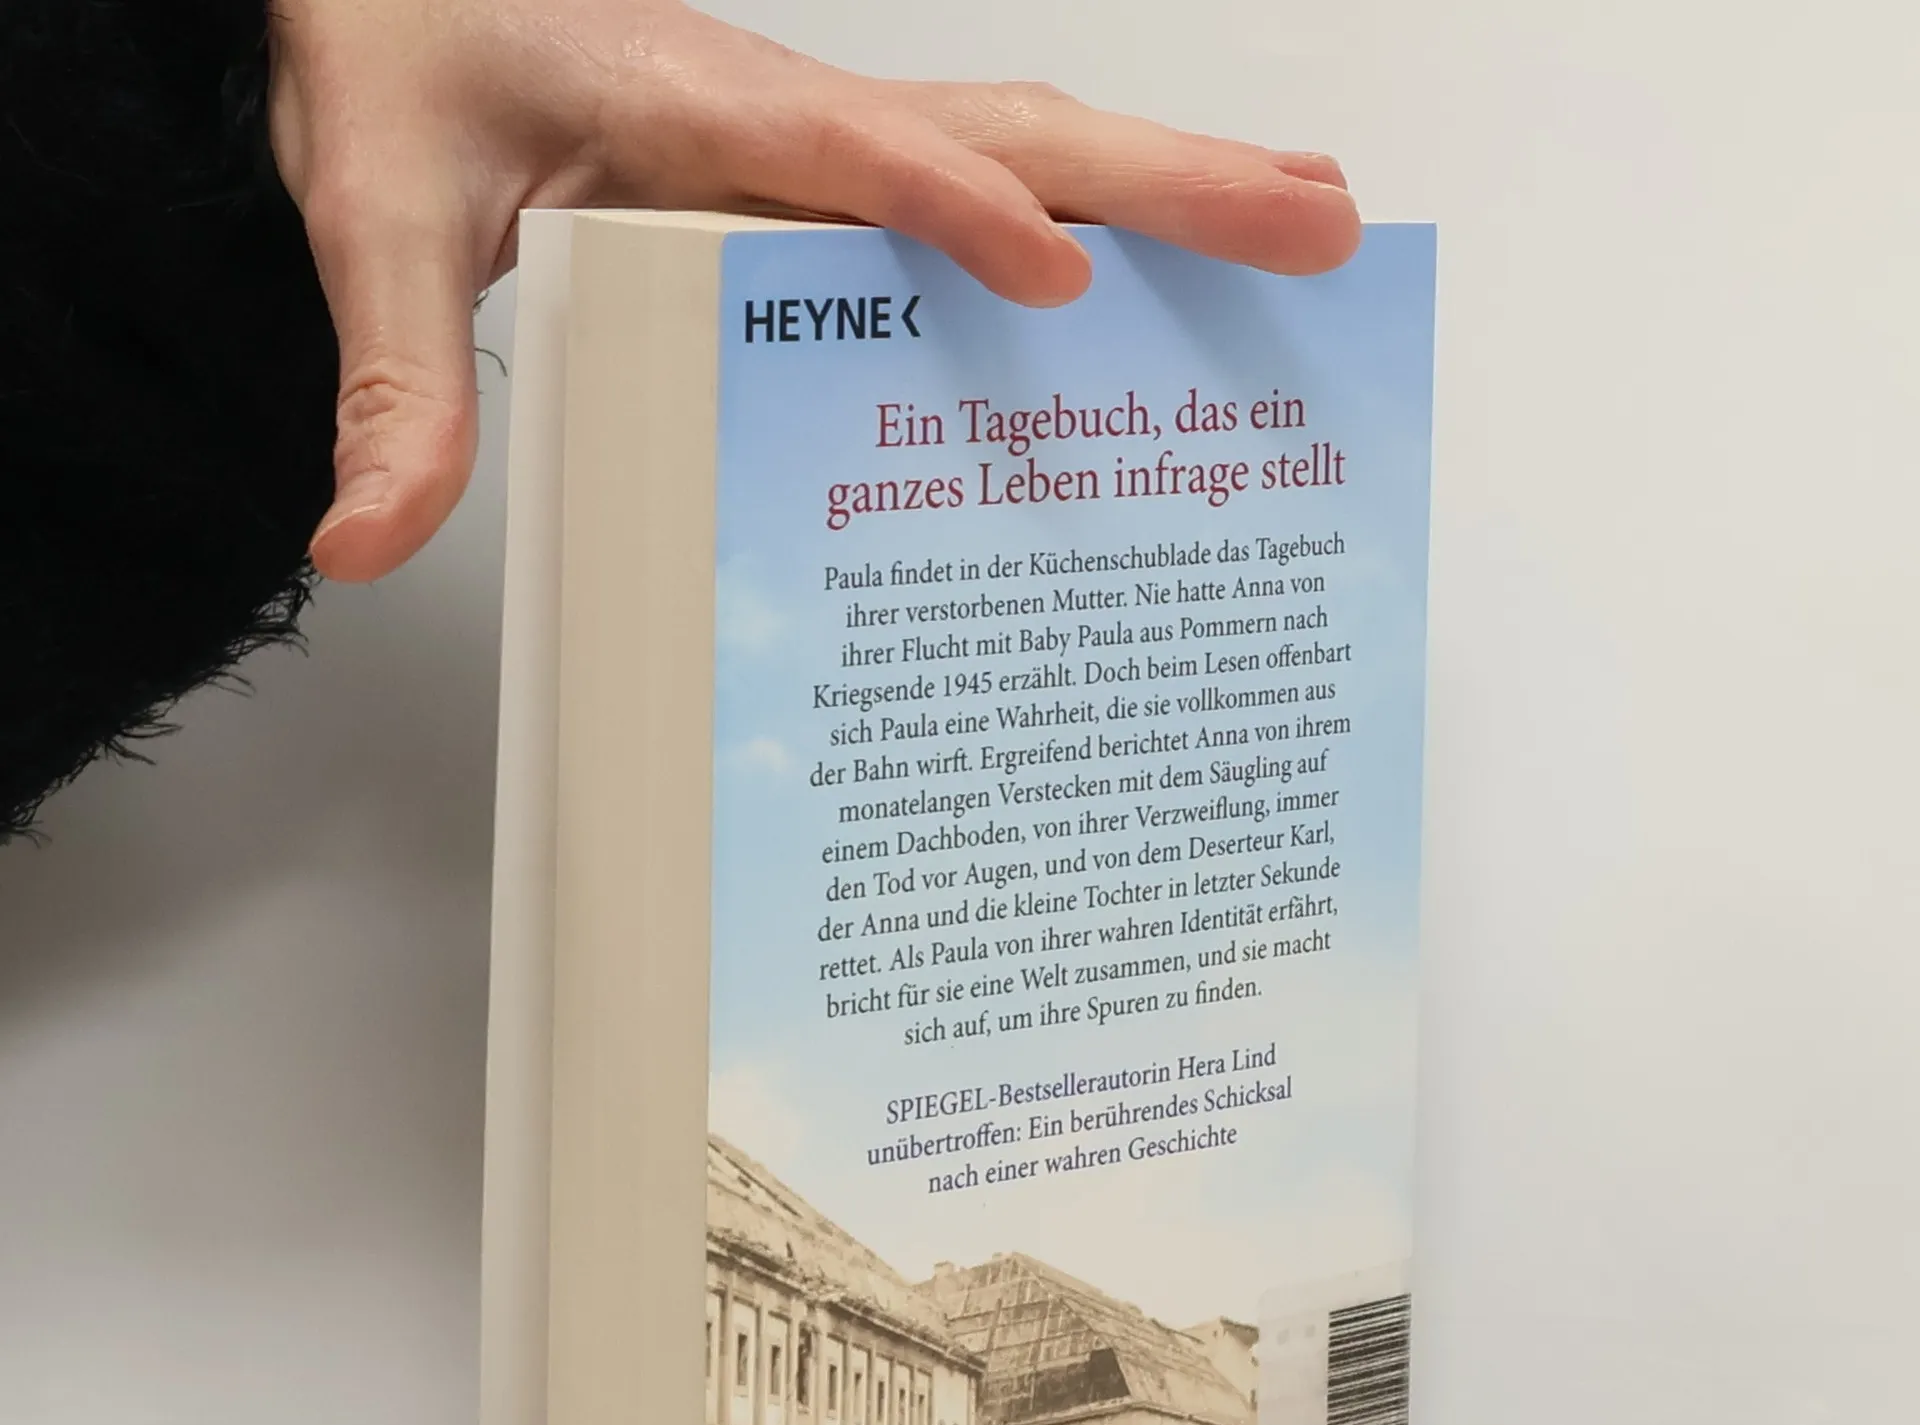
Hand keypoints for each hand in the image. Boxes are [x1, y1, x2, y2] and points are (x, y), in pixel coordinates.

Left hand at [269, 0, 1359, 584]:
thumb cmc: (402, 64)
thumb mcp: (381, 215)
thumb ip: (399, 377)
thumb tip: (373, 538)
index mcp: (698, 113)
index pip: (853, 155)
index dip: (961, 209)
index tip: (1061, 274)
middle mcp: (792, 120)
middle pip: (1016, 132)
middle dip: (1173, 181)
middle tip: (1321, 226)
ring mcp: (824, 148)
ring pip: (1030, 147)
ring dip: (1173, 187)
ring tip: (1315, 227)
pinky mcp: (827, 182)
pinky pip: (989, 188)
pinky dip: (1099, 216)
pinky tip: (1155, 264)